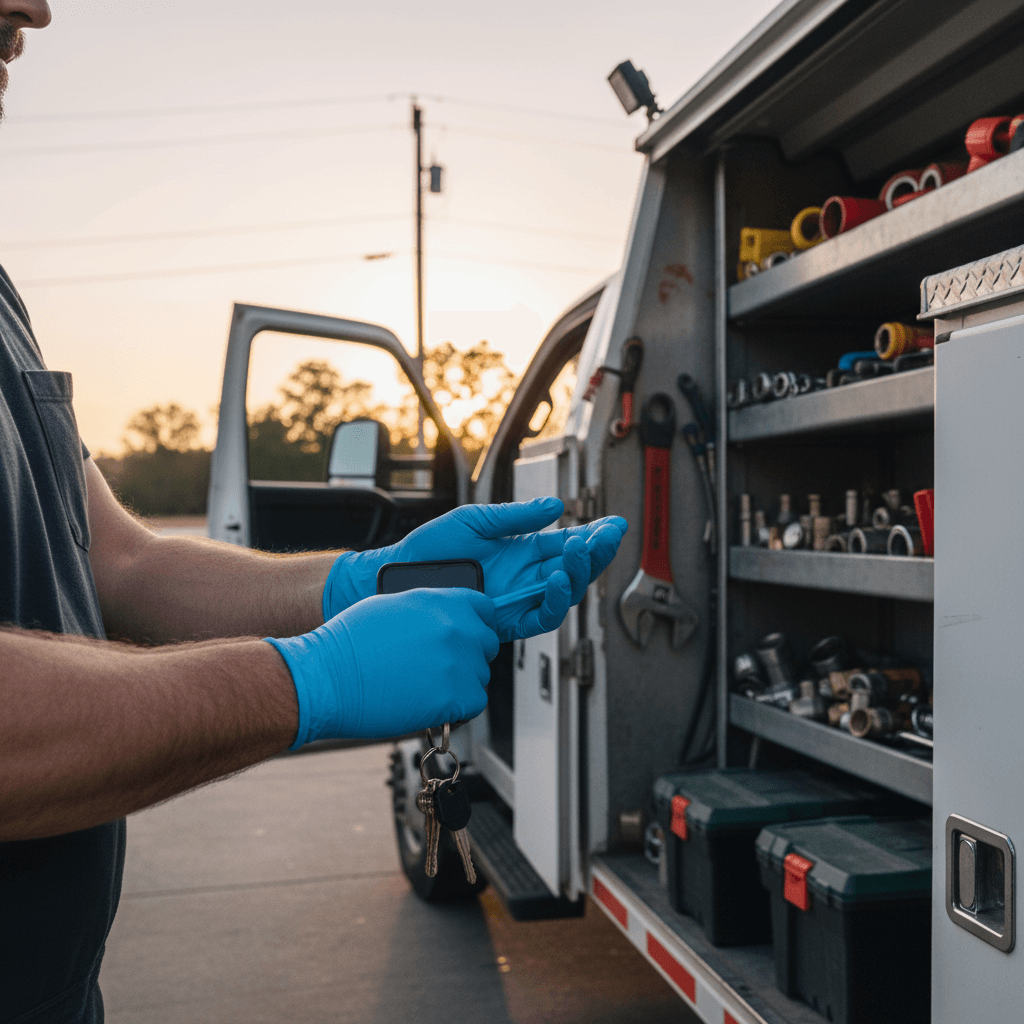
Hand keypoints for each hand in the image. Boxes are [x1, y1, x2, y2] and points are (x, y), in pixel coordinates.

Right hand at [267, 588, 501, 748]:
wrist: (327, 678)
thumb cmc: (348, 644)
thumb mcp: (392, 606)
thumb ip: (427, 610)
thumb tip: (443, 620)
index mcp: (441, 600)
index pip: (485, 610)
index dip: (476, 626)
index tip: (466, 639)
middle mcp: (455, 627)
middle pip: (486, 646)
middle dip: (468, 657)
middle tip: (439, 669)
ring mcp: (458, 662)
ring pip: (480, 677)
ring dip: (460, 685)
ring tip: (425, 688)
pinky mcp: (455, 696)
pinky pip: (474, 704)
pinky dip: (457, 709)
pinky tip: (430, 705)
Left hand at [323, 497, 626, 641]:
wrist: (398, 574)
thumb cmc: (429, 549)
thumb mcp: (475, 520)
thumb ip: (516, 516)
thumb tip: (556, 507)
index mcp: (523, 551)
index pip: (568, 544)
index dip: (594, 536)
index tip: (614, 523)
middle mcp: (525, 577)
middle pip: (575, 570)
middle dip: (596, 552)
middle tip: (607, 535)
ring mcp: (517, 599)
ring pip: (564, 594)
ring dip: (578, 572)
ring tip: (579, 549)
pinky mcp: (504, 620)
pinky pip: (540, 617)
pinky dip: (553, 599)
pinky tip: (554, 579)